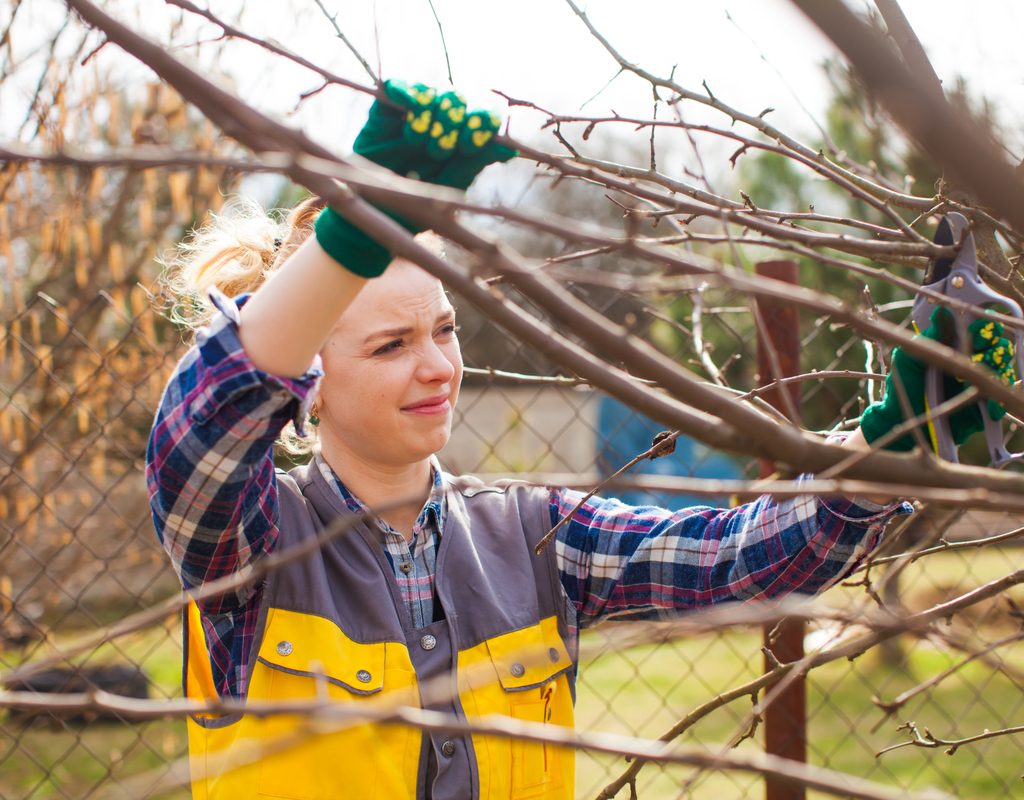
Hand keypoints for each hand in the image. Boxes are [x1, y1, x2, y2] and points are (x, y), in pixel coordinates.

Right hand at [354, 79, 516, 189]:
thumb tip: (511, 149)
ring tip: (418, 143)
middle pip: (458, 99)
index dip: (481, 123)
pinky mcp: (385, 108)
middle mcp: (442, 119)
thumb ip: (477, 162)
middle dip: (452, 123)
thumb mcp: (453, 185)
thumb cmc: (422, 202)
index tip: (468, 147)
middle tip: (439, 151)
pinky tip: (408, 105)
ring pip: (431, 92)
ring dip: (429, 115)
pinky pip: (396, 84)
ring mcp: (414, 111)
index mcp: (465, 135)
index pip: (483, 114)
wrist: (381, 210)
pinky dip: (405, 90)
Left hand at [860, 308, 1016, 450]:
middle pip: (999, 347)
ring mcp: (981, 384)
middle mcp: (974, 362)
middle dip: (994, 347)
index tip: (977, 329)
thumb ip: (929, 337)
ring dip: (996, 370)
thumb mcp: (909, 358)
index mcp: (958, 347)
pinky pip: (999, 402)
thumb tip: (941, 311)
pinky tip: (987, 406)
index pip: (983, 330)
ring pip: (1003, 371)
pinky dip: (996, 403)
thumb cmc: (904, 384)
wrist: (900, 419)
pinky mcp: (983, 407)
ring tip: (978, 374)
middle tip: (979, 352)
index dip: (984, 327)